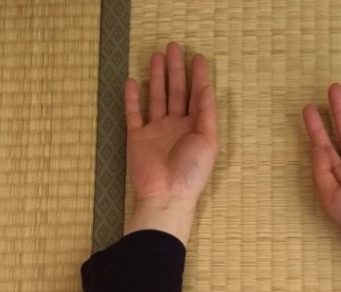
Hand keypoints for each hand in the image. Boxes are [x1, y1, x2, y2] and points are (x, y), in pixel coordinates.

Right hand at [124, 42, 218, 208]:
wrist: (166, 196)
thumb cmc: (191, 172)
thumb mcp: (208, 140)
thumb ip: (206, 112)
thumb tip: (205, 86)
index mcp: (195, 128)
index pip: (197, 96)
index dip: (198, 76)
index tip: (197, 57)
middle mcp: (176, 127)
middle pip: (176, 92)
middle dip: (175, 70)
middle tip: (173, 47)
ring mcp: (156, 132)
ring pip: (157, 98)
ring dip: (157, 78)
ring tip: (156, 56)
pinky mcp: (138, 138)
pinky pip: (134, 114)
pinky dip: (133, 99)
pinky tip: (133, 82)